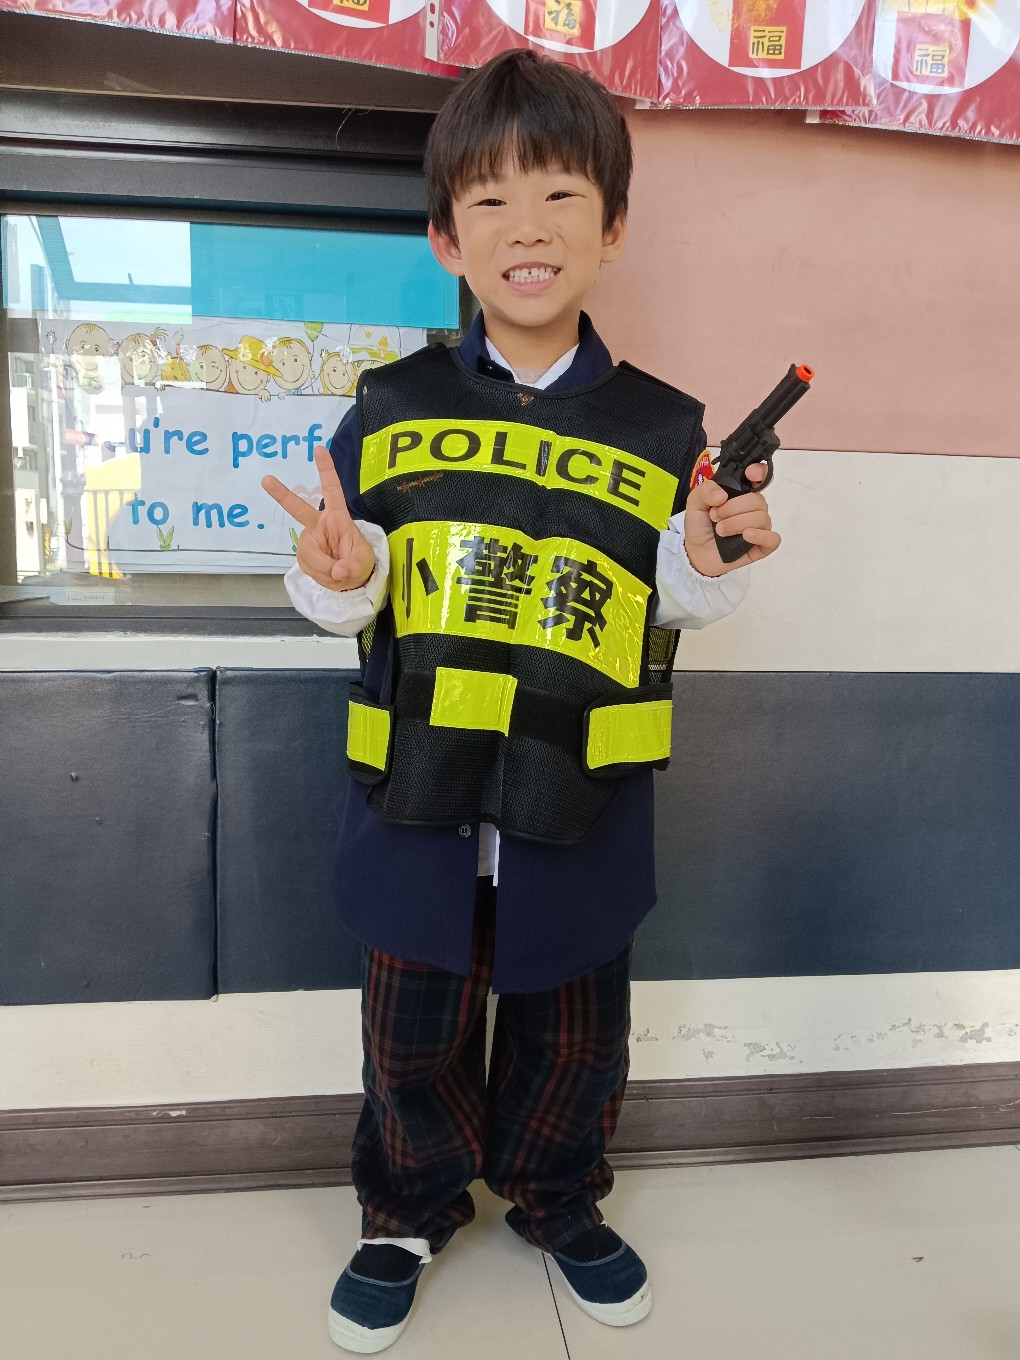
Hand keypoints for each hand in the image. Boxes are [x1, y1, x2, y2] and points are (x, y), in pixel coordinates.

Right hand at [262, 445, 375, 590]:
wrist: (350, 581)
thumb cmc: (359, 562)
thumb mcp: (363, 563)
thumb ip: (352, 566)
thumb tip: (337, 571)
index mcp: (337, 517)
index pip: (332, 490)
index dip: (326, 470)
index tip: (319, 448)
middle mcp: (319, 525)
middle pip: (298, 509)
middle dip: (282, 495)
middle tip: (266, 479)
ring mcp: (309, 540)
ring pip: (310, 555)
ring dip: (325, 568)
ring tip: (338, 573)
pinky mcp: (303, 556)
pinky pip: (309, 567)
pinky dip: (321, 575)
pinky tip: (329, 575)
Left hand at [683, 462, 780, 576]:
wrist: (696, 552)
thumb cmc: (700, 525)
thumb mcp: (695, 503)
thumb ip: (705, 491)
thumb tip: (722, 495)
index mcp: (741, 493)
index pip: (760, 477)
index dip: (759, 472)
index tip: (749, 474)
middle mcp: (753, 508)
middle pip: (757, 500)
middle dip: (732, 508)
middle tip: (715, 517)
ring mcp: (759, 527)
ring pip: (761, 518)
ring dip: (737, 523)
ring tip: (720, 531)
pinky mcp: (762, 545)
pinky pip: (773, 539)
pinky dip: (761, 536)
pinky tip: (746, 536)